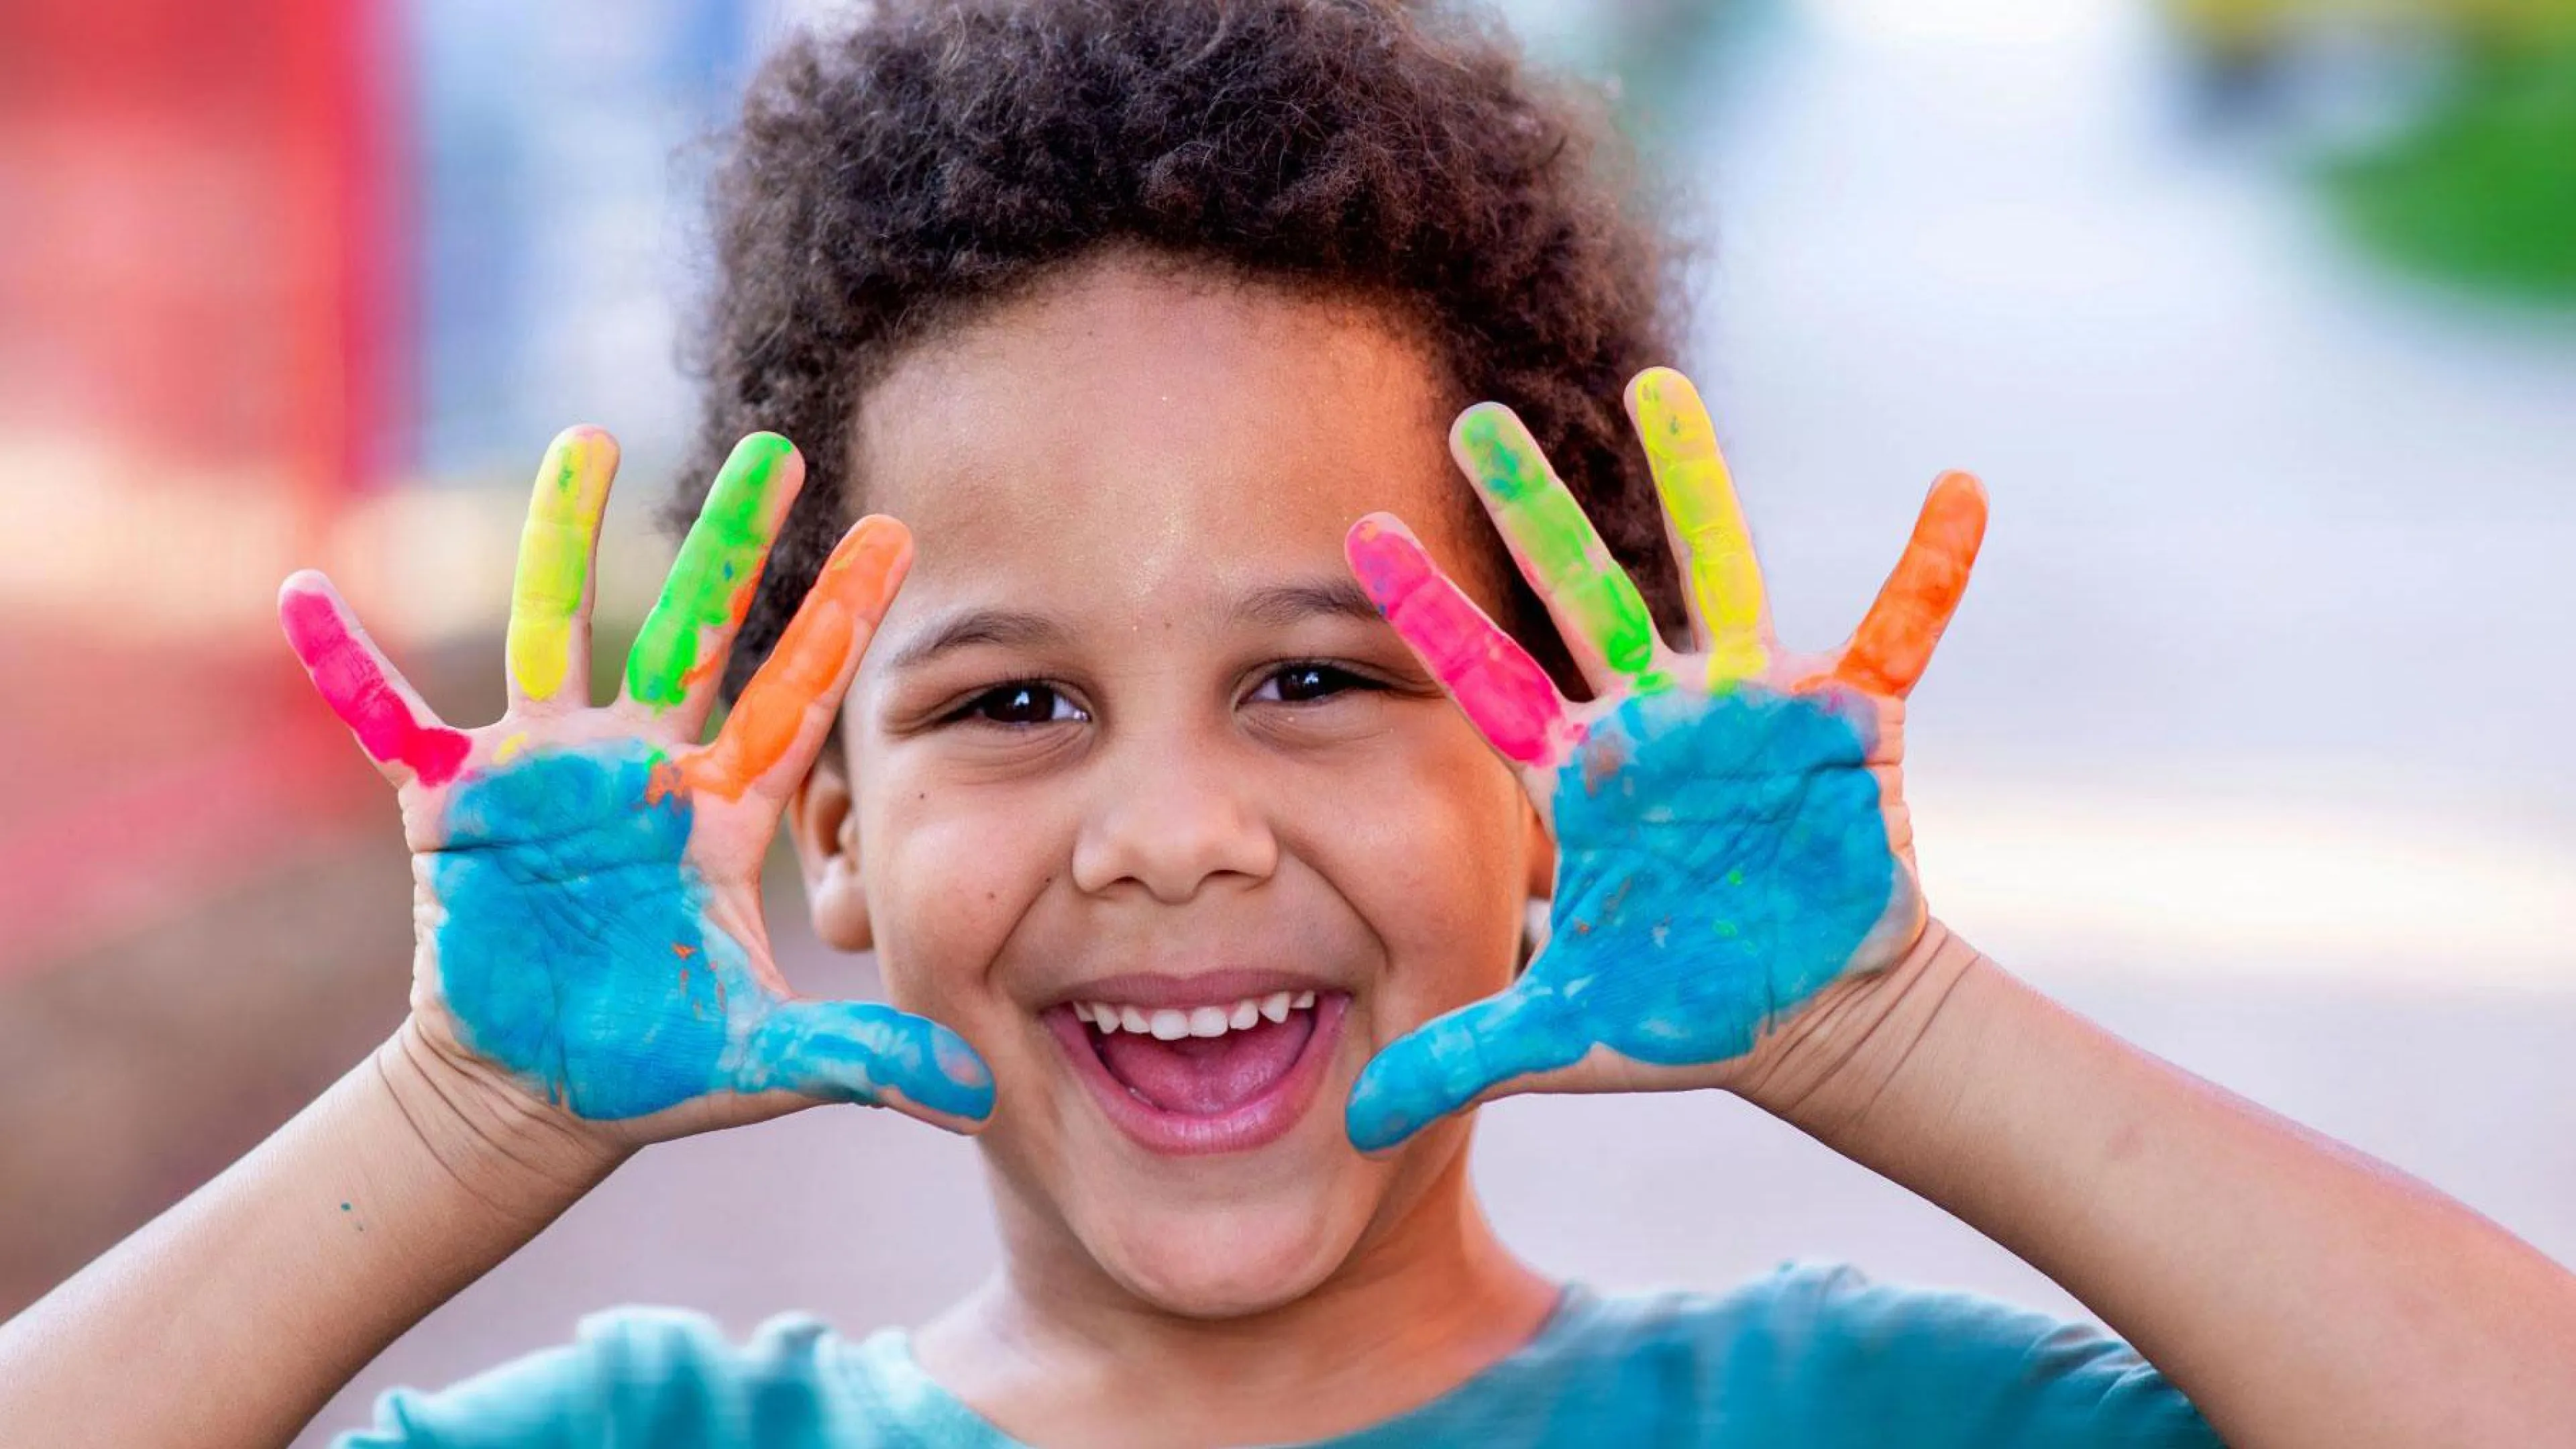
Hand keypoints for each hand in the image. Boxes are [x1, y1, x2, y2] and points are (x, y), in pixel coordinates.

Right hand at [278, 429, 993, 1150]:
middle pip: (694, 631)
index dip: (841, 616)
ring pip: (556, 628)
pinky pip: (388, 717)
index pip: (798, 695)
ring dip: (564, 538)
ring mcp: (545, 771)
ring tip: (590, 438)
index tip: (895, 528)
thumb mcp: (765, 1062)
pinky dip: (345, 662)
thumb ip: (862, 1057)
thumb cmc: (656, 1066)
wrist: (535, 1094)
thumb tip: (972, 1094)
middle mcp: (642, 766)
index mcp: (723, 811)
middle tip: (776, 449)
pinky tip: (308, 587)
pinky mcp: (453, 801)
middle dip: (732, 544)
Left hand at [1340, 368, 1985, 1151]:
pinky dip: (1930, 569)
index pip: (1481, 678)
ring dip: (1691, 482)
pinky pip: (1900, 630)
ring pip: (1720, 570)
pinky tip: (1960, 490)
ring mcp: (1749, 711)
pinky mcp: (1848, 726)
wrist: (1815, 1019)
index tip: (1356, 533)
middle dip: (1525, 508)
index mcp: (1581, 776)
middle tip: (1468, 414)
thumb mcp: (1567, 1036)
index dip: (1424, 612)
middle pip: (1578, 593)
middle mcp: (1654, 718)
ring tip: (1659, 386)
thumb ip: (1461, 1056)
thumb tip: (1351, 1129)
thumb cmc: (1687, 1013)